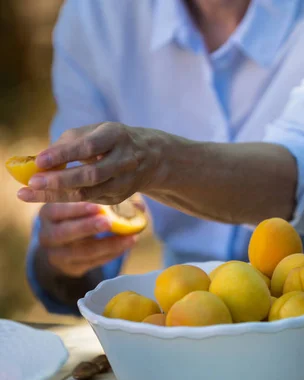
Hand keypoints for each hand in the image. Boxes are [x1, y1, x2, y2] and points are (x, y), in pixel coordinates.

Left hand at [17, 122, 163, 203]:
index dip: (64, 154)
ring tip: (29, 193)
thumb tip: (39, 160)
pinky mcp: (119, 197)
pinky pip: (88, 200)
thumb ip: (69, 142)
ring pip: (89, 192)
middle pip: (91, 174)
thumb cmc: (112, 141)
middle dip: (60, 180)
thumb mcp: (96, 131)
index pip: (89, 147)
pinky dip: (64, 198)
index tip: (39, 160)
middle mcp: (125, 160)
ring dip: (57, 193)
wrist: (151, 158)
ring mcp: (124, 182)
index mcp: (117, 136)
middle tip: (33, 182)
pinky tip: (43, 196)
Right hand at [37, 202, 139, 277]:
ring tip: (129, 238)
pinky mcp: (71, 268)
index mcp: (48, 213)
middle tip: (108, 222)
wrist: (67, 243)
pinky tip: (127, 244)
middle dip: (87, 228)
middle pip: (63, 233)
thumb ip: (109, 199)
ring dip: (107, 245)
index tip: (97, 206)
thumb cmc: (81, 214)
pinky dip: (111, 253)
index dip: (76, 209)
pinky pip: (92, 263)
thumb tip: (139, 205)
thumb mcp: (87, 203)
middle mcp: (47, 235)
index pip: (56, 211)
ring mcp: (56, 255)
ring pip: (80, 252)